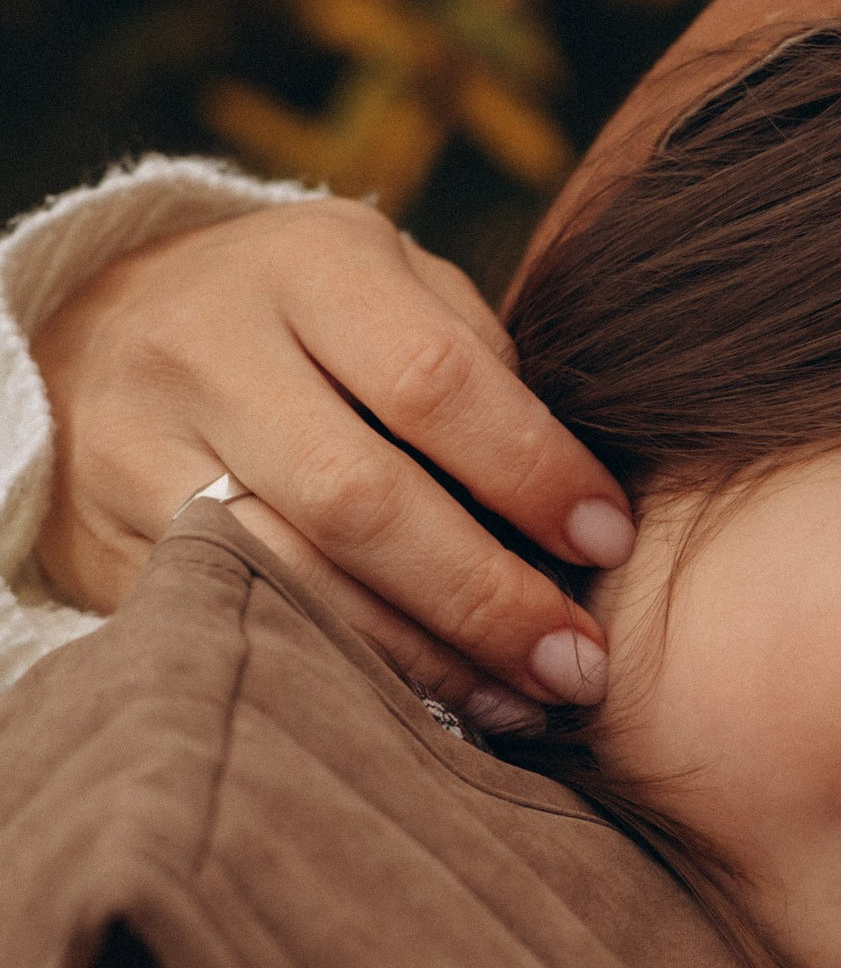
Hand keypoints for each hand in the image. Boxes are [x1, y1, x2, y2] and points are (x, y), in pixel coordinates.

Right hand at [31, 200, 633, 720]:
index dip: (531, 471)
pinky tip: (420, 703)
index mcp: (307, 264)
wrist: (104, 327)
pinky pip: (240, 618)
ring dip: (422, 658)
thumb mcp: (386, 287)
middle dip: (485, 594)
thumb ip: (474, 362)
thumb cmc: (307, 317)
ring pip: (293, 577)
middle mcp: (209, 347)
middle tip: (578, 662)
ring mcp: (141, 446)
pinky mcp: (107, 540)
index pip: (432, 379)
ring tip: (519, 703)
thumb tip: (575, 506)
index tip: (609, 542)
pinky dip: (340, 667)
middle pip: (361, 497)